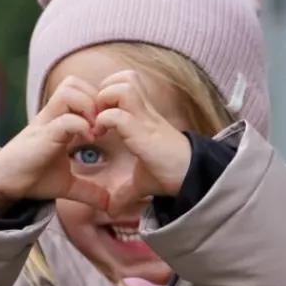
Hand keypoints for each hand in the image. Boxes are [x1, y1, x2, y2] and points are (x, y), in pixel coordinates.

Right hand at [0, 78, 109, 216]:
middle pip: (75, 83)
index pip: (81, 90)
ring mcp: (46, 122)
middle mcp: (52, 116)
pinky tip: (88, 141)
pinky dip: (81, 126)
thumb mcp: (68, 185)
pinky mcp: (42, 136)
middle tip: (103, 124)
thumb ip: (90, 190)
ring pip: (70, 90)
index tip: (108, 126)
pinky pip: (66, 119)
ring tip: (95, 131)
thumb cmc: (33, 178)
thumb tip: (109, 204)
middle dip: (94, 99)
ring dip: (88, 107)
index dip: (98, 102)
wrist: (4, 184)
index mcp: (60, 120)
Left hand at [93, 71, 192, 214]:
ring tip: (98, 123)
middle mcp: (145, 112)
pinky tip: (99, 135)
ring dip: (104, 100)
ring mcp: (145, 120)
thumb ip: (125, 191)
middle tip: (96, 116)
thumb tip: (113, 208)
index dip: (107, 93)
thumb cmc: (168, 175)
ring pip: (122, 86)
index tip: (97, 118)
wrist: (190, 179)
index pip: (126, 82)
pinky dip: (104, 121)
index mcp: (144, 117)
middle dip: (104, 91)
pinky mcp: (143, 133)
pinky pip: (118, 115)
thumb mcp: (141, 183)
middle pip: (124, 76)